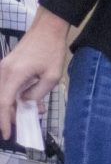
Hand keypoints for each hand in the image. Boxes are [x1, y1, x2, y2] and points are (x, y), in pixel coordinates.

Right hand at [0, 9, 69, 139]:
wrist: (47, 29)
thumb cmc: (52, 50)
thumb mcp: (51, 76)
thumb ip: (37, 93)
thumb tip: (26, 103)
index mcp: (13, 75)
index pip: (4, 103)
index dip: (4, 121)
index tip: (8, 134)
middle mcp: (3, 72)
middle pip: (0, 100)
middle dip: (8, 115)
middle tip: (20, 125)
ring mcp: (2, 68)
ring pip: (2, 94)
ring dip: (12, 105)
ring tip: (30, 111)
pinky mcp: (6, 66)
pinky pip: (5, 85)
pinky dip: (13, 95)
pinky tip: (28, 99)